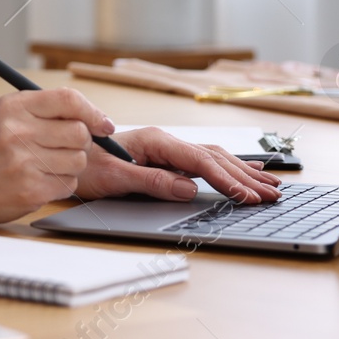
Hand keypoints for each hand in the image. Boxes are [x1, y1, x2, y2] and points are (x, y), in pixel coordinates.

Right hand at [0, 89, 116, 224]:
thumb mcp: (8, 115)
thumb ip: (48, 110)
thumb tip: (100, 121)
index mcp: (14, 107)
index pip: (69, 99)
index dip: (93, 112)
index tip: (102, 125)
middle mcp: (18, 131)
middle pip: (80, 133)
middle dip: (81, 142)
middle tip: (64, 147)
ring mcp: (24, 162)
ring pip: (78, 160)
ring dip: (71, 165)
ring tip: (47, 165)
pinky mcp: (31, 190)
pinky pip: (69, 184)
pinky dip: (61, 184)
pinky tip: (40, 180)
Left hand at [75, 127, 282, 203]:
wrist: (64, 152)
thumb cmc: (85, 166)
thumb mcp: (114, 178)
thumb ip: (152, 181)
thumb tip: (188, 188)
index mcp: (155, 141)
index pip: (200, 161)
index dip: (226, 180)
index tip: (247, 196)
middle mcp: (165, 141)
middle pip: (214, 158)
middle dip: (246, 177)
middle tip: (274, 196)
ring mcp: (167, 148)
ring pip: (214, 158)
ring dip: (243, 172)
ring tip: (272, 186)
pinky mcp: (166, 157)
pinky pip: (204, 161)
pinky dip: (229, 167)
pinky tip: (247, 170)